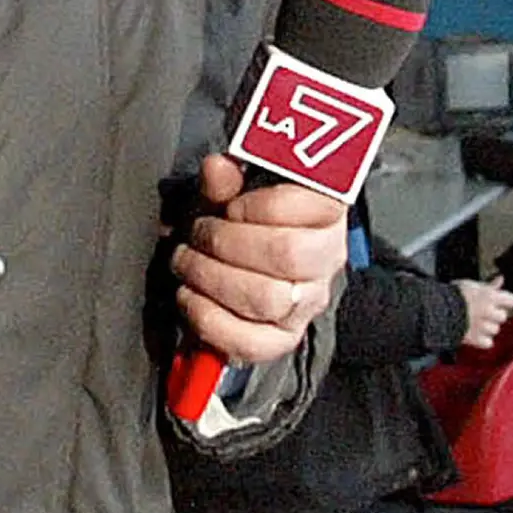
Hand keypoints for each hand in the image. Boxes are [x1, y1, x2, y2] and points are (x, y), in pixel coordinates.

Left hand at [169, 153, 347, 363]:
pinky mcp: (282, 337)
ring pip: (267, 299)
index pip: (300, 210)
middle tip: (197, 235)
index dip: (253, 208)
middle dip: (225, 243)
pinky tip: (190, 298)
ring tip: (187, 262)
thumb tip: (216, 168)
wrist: (245, 253)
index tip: (227, 208)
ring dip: (211, 278)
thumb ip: (225, 180)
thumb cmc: (243, 216)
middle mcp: (325, 260)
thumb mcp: (233, 189)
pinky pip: (251, 343)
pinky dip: (210, 321)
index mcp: (324, 212)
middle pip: (285, 256)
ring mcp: (306, 303)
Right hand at [455, 275, 512, 348]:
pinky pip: (488, 342)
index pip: (511, 300)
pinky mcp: (477, 339)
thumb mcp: (472, 285)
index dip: (505, 301)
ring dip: (487, 327)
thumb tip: (500, 279)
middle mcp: (490, 312)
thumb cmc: (453, 295)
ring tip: (474, 322)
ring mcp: (485, 327)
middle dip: (494, 315)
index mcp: (490, 297)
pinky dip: (482, 340)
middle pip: (502, 316)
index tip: (499, 301)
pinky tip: (474, 333)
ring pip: (495, 329)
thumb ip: (489, 284)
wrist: (438, 310)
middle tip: (482, 311)